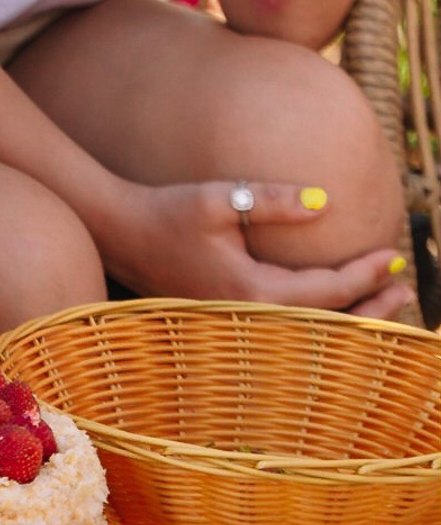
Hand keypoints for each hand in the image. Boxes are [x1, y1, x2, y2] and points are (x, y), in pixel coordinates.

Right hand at [102, 179, 412, 317]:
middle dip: (369, 305)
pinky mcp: (229, 315)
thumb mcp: (218, 197)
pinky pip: (289, 322)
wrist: (118, 230)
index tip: (392, 255)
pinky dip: (320, 314)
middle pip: (325, 321)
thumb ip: (271, 200)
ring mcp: (237, 320)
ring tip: (381, 299)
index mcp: (251, 291)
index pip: (326, 290)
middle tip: (405, 287)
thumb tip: (326, 202)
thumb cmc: (165, 210)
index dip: (364, 274)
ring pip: (309, 327)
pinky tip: (331, 301)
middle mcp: (249, 315)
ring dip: (348, 312)